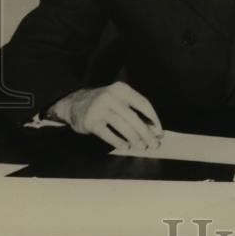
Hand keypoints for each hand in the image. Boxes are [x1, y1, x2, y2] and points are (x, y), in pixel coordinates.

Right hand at [47, 81, 162, 149]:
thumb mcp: (118, 98)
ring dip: (135, 138)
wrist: (75, 103)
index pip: (143, 103)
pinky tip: (125, 147)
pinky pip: (108, 134)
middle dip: (146, 132)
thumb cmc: (104, 103)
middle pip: (134, 117)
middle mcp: (111, 96)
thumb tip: (152, 128)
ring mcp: (100, 109)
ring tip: (142, 146)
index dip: (153, 118)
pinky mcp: (91, 121)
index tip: (159, 131)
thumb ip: (133, 109)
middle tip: (154, 143)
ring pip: (122, 126)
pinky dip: (118, 141)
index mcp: (122, 89)